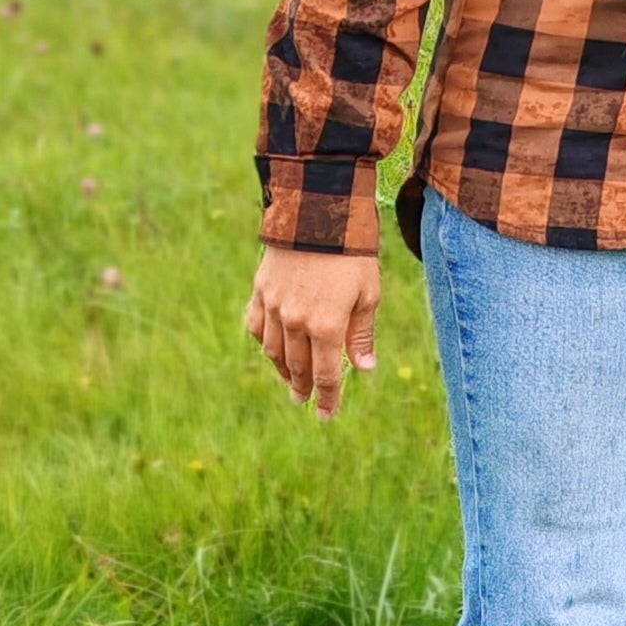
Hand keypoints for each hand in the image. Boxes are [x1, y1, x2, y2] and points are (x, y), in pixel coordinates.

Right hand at [246, 247, 379, 419]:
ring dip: (282, 370)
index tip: (327, 416)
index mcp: (327, 325)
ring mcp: (274, 306)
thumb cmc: (353, 252)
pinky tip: (271, 349)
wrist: (320, 210)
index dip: (328, 399)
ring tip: (290, 380)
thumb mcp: (369, 293)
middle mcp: (296, 321)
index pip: (326, 375)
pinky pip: (256, 326)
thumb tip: (363, 369)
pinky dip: (263, 342)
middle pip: (298, 367)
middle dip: (303, 388)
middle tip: (304, 401)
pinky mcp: (261, 290)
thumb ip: (362, 334)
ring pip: (273, 351)